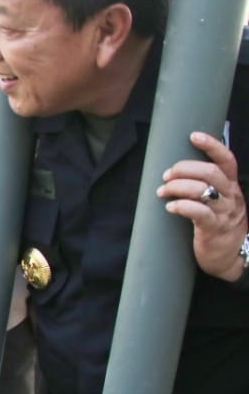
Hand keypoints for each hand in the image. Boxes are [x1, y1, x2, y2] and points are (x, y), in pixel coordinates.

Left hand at [157, 131, 247, 281]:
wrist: (229, 257)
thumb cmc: (218, 224)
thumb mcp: (218, 201)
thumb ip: (206, 185)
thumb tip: (176, 170)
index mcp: (231, 186)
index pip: (227, 160)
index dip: (212, 146)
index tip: (193, 136)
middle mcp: (230, 197)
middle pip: (211, 172)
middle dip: (184, 169)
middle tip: (166, 175)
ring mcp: (224, 213)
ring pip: (203, 190)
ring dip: (177, 187)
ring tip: (162, 191)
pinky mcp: (214, 229)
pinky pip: (199, 213)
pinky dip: (182, 206)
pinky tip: (170, 207)